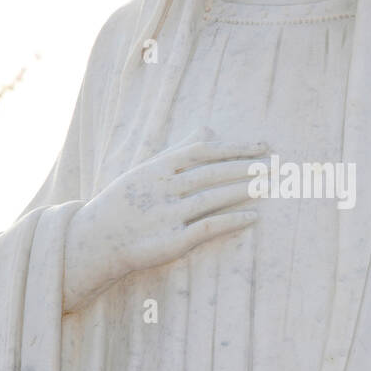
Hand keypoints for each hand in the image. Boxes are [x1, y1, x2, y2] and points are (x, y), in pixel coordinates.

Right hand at [63, 130, 265, 311]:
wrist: (95, 241)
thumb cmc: (126, 202)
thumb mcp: (146, 170)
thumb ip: (179, 150)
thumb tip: (208, 128)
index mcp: (157, 168)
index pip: (201, 151)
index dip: (234, 148)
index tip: (262, 146)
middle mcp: (163, 189)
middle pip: (211, 173)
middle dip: (245, 168)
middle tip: (276, 165)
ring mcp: (166, 215)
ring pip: (212, 198)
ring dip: (242, 191)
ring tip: (269, 186)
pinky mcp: (171, 242)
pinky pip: (207, 228)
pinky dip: (230, 221)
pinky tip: (252, 217)